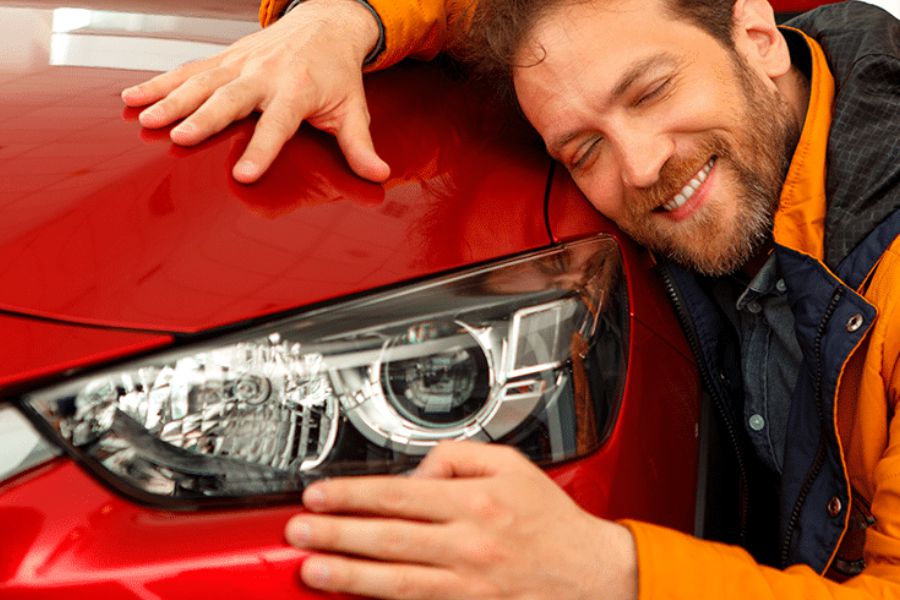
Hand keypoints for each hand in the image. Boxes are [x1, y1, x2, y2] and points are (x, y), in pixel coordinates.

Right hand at [121, 0, 390, 183]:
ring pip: (201, 81)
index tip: (244, 175)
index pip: (278, 125)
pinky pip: (188, 70)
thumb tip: (378, 174)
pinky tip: (132, 97)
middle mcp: (264, 74)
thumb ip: (360, 145)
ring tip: (143, 119)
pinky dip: (159, 82)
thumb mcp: (353, 109)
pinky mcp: (224, 58)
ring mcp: (240, 63)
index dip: (262, 150)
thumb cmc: (337, 72)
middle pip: (230, 99)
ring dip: (170, 99)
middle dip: (203, 118)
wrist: (325, 23)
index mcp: (297, 90)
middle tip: (179, 137)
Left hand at [284, 441, 636, 599]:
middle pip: (387, 538)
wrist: (589, 572)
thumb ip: (458, 456)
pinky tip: (358, 598)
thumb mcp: (510, 464)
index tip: (320, 495)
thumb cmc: (548, 519)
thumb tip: (417, 470)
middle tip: (298, 532)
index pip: (397, 494)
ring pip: (395, 581)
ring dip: (348, 575)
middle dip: (336, 534)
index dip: (351, 495)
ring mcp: (467, 583)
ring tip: (312, 570)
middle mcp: (467, 543)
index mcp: (474, 501)